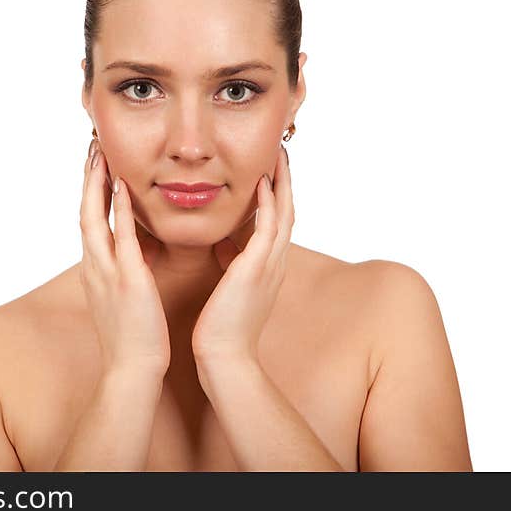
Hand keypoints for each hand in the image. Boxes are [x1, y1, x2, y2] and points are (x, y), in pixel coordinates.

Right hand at [78, 140, 169, 374]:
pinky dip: (118, 211)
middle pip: (83, 211)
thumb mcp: (125, 296)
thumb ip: (125, 271)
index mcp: (96, 269)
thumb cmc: (134, 336)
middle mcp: (94, 266)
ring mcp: (106, 272)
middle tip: (92, 147)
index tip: (95, 164)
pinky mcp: (126, 280)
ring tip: (100, 154)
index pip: (88, 221)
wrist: (132, 370)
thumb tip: (135, 252)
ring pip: (92, 218)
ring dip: (95, 184)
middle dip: (86, 178)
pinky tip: (122, 187)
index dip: (89, 191)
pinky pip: (120, 239)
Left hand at [191, 144, 293, 362]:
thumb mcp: (230, 288)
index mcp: (267, 267)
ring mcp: (269, 266)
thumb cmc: (222, 328)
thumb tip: (225, 247)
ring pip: (284, 214)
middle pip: (288, 211)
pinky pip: (268, 229)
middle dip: (286, 181)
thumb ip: (232, 264)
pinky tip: (262, 182)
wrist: (223, 358)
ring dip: (282, 183)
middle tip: (282, 152)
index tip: (271, 169)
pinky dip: (268, 204)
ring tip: (278, 155)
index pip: (278, 222)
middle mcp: (275, 263)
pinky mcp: (256, 270)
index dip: (278, 194)